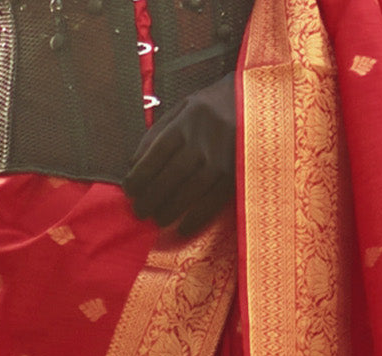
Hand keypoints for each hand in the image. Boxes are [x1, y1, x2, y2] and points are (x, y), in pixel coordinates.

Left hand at [123, 74, 236, 237]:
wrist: (252, 101)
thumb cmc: (211, 106)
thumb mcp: (182, 108)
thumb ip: (157, 133)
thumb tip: (133, 163)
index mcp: (184, 124)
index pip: (155, 154)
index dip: (140, 175)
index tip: (128, 190)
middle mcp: (200, 143)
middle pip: (170, 176)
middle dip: (151, 197)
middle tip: (139, 212)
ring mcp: (219, 161)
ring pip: (189, 191)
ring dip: (170, 209)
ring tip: (157, 220)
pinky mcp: (234, 175)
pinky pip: (212, 202)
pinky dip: (196, 218)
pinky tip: (183, 228)